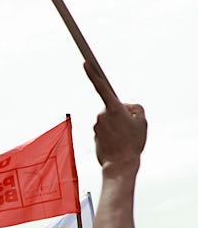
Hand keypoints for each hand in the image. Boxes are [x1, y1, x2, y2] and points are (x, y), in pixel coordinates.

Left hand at [84, 62, 146, 177]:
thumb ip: (135, 108)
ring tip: (123, 137)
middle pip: (112, 107)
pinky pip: (105, 129)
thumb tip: (125, 106)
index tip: (85, 63)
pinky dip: (112, 133)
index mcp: (113, 108)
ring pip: (109, 119)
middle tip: (128, 128)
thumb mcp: (142, 122)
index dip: (93, 73)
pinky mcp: (94, 134)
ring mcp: (96, 125)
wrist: (120, 164)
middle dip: (120, 113)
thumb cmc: (132, 143)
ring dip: (116, 125)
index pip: (101, 87)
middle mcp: (101, 114)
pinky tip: (118, 142)